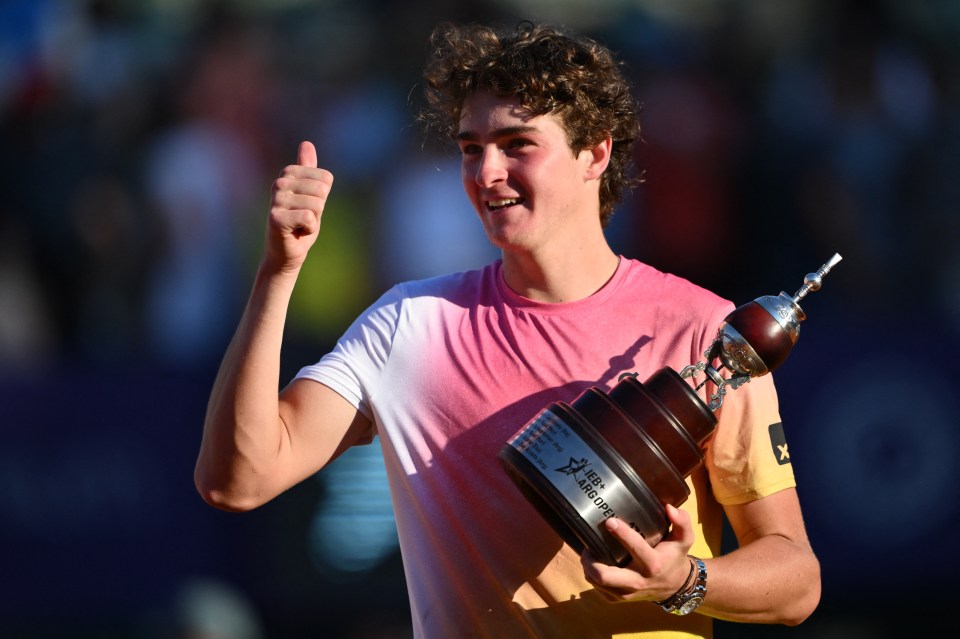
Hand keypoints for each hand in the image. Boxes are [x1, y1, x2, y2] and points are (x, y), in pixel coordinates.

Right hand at [264, 141, 333, 272]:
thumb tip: (306, 143)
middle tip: (304, 218)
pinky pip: (309, 217)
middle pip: (322, 191)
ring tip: (299, 225)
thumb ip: (309, 169)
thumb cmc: (300, 222)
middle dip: (319, 210)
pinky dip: (308, 230)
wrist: (287, 251)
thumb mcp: (310, 194)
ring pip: (317, 205)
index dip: (323, 198)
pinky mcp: (276, 218)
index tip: (308, 207)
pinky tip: (296, 232)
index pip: (326, 178)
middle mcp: (279, 183)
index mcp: (288, 173)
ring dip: (313, 221)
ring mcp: (276, 200)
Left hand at [581, 504, 695, 602]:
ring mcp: (627, 593)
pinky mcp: (619, 599)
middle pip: (605, 575)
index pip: (636, 548)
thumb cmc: (675, 557)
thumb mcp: (684, 539)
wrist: (676, 587)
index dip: (621, 533)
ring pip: (596, 582)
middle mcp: (638, 581)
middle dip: (590, 559)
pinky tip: (594, 562)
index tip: (609, 521)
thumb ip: (681, 522)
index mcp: (653, 564)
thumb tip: (669, 508)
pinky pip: (597, 588)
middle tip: (589, 544)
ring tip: (589, 551)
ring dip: (588, 566)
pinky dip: (592, 575)